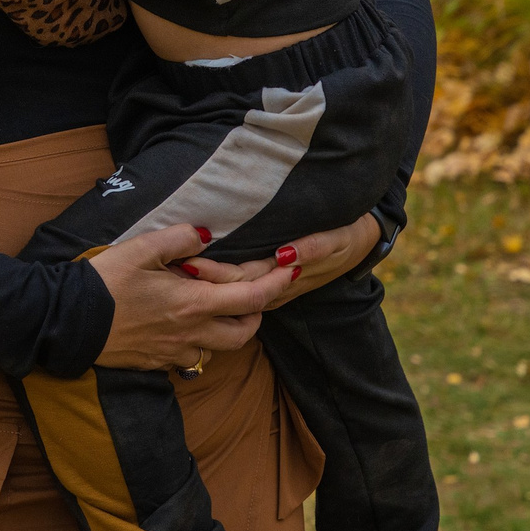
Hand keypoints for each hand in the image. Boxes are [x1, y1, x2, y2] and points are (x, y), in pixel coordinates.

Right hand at [87, 225, 290, 371]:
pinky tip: (181, 325)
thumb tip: (205, 236)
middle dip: (256, 312)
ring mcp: (174, 353)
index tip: (291, 270)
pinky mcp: (157, 364)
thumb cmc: (103, 282)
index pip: (251, 297)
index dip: (277, 283)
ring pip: (220, 348)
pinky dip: (198, 341)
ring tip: (213, 306)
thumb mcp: (141, 248)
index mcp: (193, 303)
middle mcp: (191, 333)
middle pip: (245, 332)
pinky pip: (191, 357)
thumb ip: (179, 238)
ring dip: (226, 329)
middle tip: (249, 291)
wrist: (67, 322)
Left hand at [154, 213, 383, 308]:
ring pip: (229, 292)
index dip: (215, 273)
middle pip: (229, 289)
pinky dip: (214, 281)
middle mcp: (272, 289)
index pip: (242, 281)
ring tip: (171, 268)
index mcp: (285, 278)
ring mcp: (268, 289)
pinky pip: (234, 286)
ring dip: (204, 282)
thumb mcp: (335, 240)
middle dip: (200, 279)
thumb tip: (285, 256)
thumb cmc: (347, 237)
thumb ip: (313, 248)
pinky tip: (190, 270)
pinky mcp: (265, 282)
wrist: (361, 243)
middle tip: (168, 264)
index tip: (188, 261)